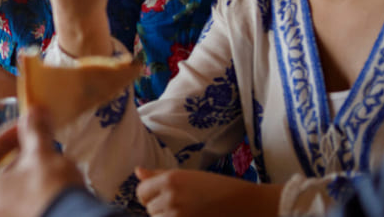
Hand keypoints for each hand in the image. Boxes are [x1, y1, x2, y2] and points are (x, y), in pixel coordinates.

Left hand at [0, 107, 85, 216]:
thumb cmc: (47, 195)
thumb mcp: (41, 155)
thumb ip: (34, 131)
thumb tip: (35, 113)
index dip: (5, 136)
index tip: (23, 127)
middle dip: (20, 155)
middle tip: (39, 141)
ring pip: (10, 191)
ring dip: (29, 172)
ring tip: (51, 160)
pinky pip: (21, 205)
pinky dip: (34, 191)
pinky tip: (54, 183)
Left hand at [135, 168, 280, 216]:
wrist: (245, 204)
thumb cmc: (218, 187)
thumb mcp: (188, 175)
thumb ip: (159, 175)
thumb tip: (138, 171)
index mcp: (171, 180)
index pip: (141, 192)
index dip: (149, 194)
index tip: (162, 195)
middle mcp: (171, 198)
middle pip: (149, 208)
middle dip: (160, 207)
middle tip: (182, 203)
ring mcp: (178, 216)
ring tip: (188, 211)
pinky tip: (191, 216)